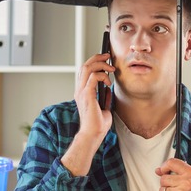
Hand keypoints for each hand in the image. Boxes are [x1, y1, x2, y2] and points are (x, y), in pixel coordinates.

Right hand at [61, 53, 113, 176]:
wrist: (94, 134)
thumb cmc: (98, 124)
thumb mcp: (103, 106)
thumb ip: (104, 96)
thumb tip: (109, 88)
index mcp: (82, 92)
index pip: (85, 70)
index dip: (94, 62)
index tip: (105, 59)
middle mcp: (79, 90)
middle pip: (85, 65)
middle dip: (98, 58)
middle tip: (108, 56)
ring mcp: (81, 92)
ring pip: (87, 68)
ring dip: (101, 64)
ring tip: (111, 68)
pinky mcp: (87, 95)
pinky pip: (93, 77)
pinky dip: (102, 76)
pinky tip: (109, 82)